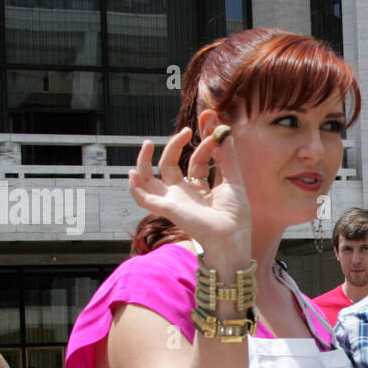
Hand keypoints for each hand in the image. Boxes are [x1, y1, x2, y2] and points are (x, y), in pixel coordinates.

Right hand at [127, 124, 248, 256]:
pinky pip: (143, 199)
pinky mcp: (166, 208)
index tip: (214, 137)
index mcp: (200, 190)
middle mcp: (184, 194)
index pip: (195, 162)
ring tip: (146, 143)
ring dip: (143, 160)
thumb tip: (225, 133)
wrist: (231, 238)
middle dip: (175, 145)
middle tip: (186, 130)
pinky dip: (134, 187)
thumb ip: (228, 158)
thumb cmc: (235, 217)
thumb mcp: (233, 181)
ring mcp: (173, 200)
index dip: (203, 147)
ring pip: (149, 178)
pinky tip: (132, 173)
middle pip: (170, 164)